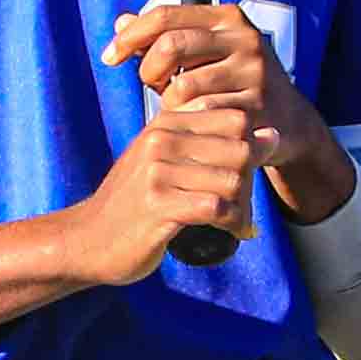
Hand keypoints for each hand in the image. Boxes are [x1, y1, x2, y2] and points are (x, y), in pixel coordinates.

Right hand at [72, 61, 264, 278]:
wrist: (88, 240)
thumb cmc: (135, 203)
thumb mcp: (167, 161)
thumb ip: (214, 145)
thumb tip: (272, 134)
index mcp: (167, 122)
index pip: (236, 119)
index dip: (251, 147)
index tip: (242, 176)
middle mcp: (162, 140)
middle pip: (241, 148)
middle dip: (250, 181)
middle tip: (243, 206)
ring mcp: (158, 172)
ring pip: (233, 179)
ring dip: (244, 207)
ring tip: (236, 221)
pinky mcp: (159, 206)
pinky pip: (217, 208)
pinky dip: (233, 224)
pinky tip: (232, 233)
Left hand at [103, 0, 344, 221]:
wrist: (288, 125)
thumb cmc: (233, 86)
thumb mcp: (205, 54)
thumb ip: (164, 38)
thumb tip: (120, 20)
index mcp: (227, 18)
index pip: (165, 15)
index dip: (130, 35)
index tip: (109, 57)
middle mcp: (245, 39)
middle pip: (170, 46)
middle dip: (148, 70)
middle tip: (152, 87)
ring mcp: (254, 74)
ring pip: (183, 87)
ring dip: (169, 104)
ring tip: (178, 109)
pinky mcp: (257, 108)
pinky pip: (202, 117)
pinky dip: (189, 124)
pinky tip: (192, 128)